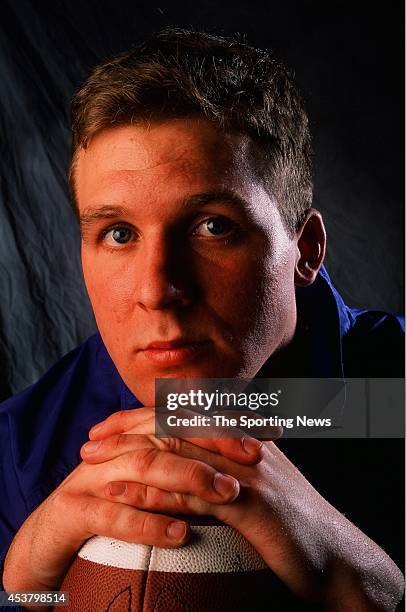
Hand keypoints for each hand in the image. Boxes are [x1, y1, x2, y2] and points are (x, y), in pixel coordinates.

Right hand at [3, 419, 256, 595]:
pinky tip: (181, 534)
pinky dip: (148, 522)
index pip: (188, 418)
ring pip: (146, 464)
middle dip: (216, 438)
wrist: (51, 534)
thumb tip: (239, 460)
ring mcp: (94, 475)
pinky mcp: (74, 508)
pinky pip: (113, 514)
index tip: (272, 432)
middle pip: (170, 430)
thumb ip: (184, 464)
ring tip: (229, 493)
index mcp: (138, 437)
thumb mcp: (150, 482)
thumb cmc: (111, 506)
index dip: (229, 421)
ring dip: (189, 477)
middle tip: (258, 453)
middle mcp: (118, 447)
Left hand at [84, 408, 404, 609]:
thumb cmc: (292, 527)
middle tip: (89, 440)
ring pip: (177, 453)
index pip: (182, 415)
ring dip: (128, 456)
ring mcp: (247, 471)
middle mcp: (243, 445)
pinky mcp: (251, 504)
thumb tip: (191, 471)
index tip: (106, 426)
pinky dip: (152, 494)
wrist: (339, 559)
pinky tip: (122, 497)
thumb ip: (226, 470)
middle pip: (172, 427)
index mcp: (242, 437)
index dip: (140, 417)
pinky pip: (191, 493)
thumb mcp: (259, 486)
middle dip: (126, 430)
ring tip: (91, 463)